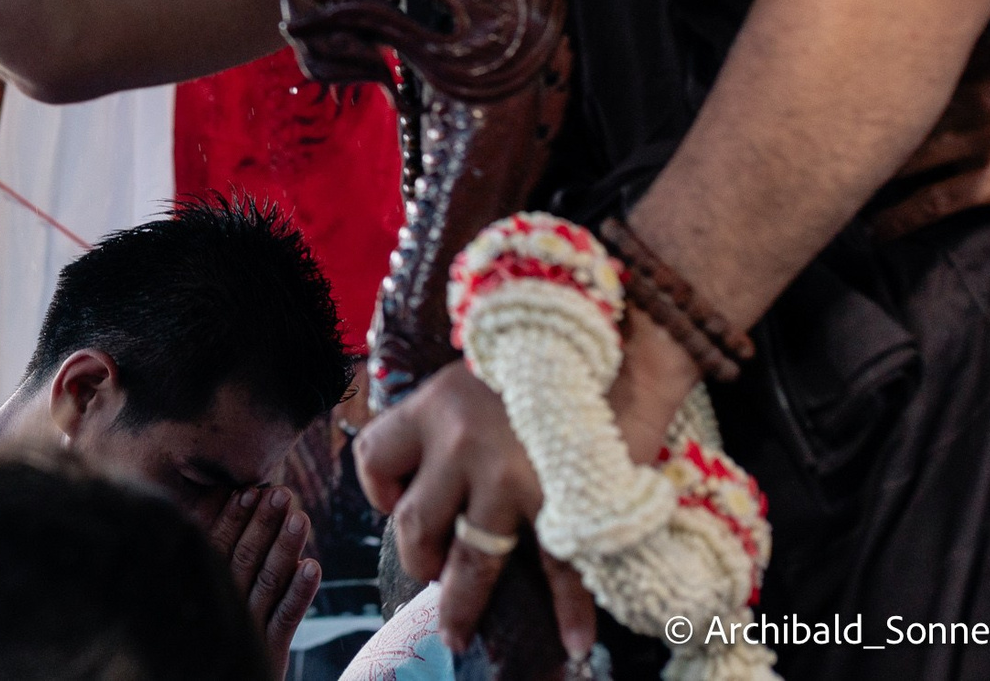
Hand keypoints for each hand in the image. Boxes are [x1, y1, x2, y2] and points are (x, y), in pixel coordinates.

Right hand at [207, 485, 318, 680]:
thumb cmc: (216, 632)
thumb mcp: (209, 593)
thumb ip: (214, 558)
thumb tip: (217, 505)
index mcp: (203, 587)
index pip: (216, 545)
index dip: (234, 517)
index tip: (250, 490)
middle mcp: (223, 605)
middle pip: (244, 558)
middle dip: (263, 524)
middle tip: (281, 493)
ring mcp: (246, 629)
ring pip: (267, 582)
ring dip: (284, 548)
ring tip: (300, 517)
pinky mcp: (269, 653)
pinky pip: (286, 617)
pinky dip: (300, 591)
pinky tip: (313, 567)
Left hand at [352, 362, 594, 660]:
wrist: (615, 349)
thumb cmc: (534, 371)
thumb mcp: (467, 382)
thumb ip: (440, 426)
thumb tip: (420, 487)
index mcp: (432, 407)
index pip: (374, 456)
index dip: (378, 489)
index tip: (397, 502)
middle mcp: (459, 442)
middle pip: (413, 523)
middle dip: (419, 559)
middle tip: (430, 574)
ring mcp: (508, 475)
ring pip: (468, 558)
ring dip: (461, 603)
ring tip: (457, 633)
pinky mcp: (560, 498)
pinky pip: (557, 567)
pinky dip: (568, 609)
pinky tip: (572, 639)